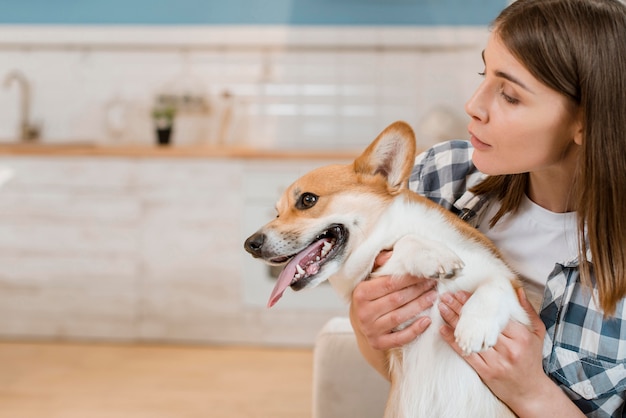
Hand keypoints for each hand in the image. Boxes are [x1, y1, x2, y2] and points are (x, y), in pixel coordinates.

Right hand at [350, 250, 437, 350]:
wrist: (359, 323)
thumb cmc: (369, 297)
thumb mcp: (369, 279)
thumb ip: (380, 264)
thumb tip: (393, 255)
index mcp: (360, 293)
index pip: (389, 283)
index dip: (409, 278)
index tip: (424, 273)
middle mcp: (364, 312)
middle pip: (396, 299)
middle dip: (418, 290)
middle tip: (433, 284)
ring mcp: (370, 329)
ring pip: (399, 317)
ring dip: (419, 306)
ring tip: (433, 297)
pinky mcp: (378, 343)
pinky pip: (399, 338)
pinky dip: (415, 330)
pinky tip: (427, 321)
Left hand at [438, 288, 575, 415]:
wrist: (530, 391)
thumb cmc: (532, 359)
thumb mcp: (537, 333)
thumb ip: (528, 311)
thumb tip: (517, 290)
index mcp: (521, 336)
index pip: (494, 315)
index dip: (476, 302)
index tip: (462, 292)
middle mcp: (509, 348)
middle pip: (480, 324)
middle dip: (460, 307)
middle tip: (446, 296)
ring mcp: (496, 361)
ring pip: (471, 337)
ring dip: (453, 320)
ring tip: (442, 307)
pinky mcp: (486, 372)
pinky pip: (466, 353)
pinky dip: (452, 341)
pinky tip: (443, 329)